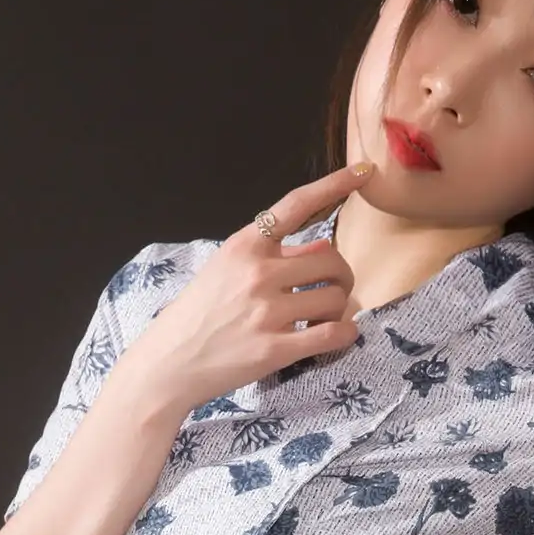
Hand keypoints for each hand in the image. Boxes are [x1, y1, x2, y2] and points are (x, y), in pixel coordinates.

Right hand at [122, 159, 374, 412]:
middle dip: (342, 275)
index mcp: (245, 246)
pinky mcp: (275, 350)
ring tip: (322, 318)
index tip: (364, 171)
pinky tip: (337, 335)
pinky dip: (345, 334)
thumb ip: (269, 254)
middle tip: (333, 290)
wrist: (169, 363)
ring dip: (340, 308)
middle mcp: (257, 273)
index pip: (297, 205)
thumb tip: (319, 246)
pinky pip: (334, 335)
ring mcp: (266, 312)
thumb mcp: (225, 268)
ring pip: (336, 298)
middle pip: (331, 260)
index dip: (335, 184)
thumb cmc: (198, 313)